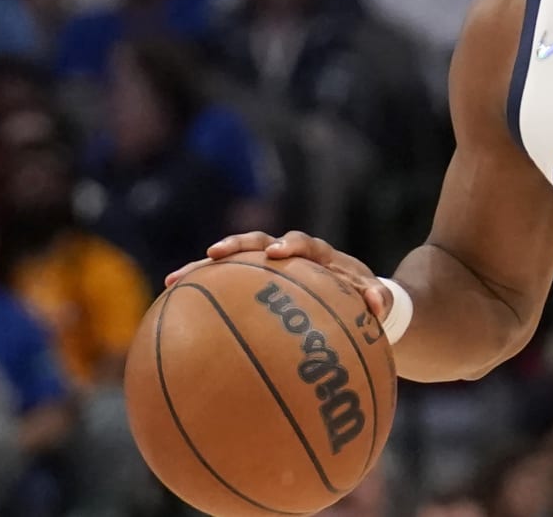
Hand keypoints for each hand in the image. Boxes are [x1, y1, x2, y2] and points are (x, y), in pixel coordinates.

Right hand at [166, 231, 393, 322]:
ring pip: (235, 261)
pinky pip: (225, 287)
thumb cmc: (363, 299)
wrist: (353, 296)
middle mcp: (290, 254)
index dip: (290, 245)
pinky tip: (172, 309)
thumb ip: (379, 300)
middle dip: (237, 245)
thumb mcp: (376, 300)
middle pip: (259, 241)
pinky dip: (202, 294)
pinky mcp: (255, 283)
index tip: (277, 253)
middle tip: (215, 252)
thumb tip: (378, 306)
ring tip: (176, 279)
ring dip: (206, 267)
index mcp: (320, 255)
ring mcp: (269, 268)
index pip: (303, 243)